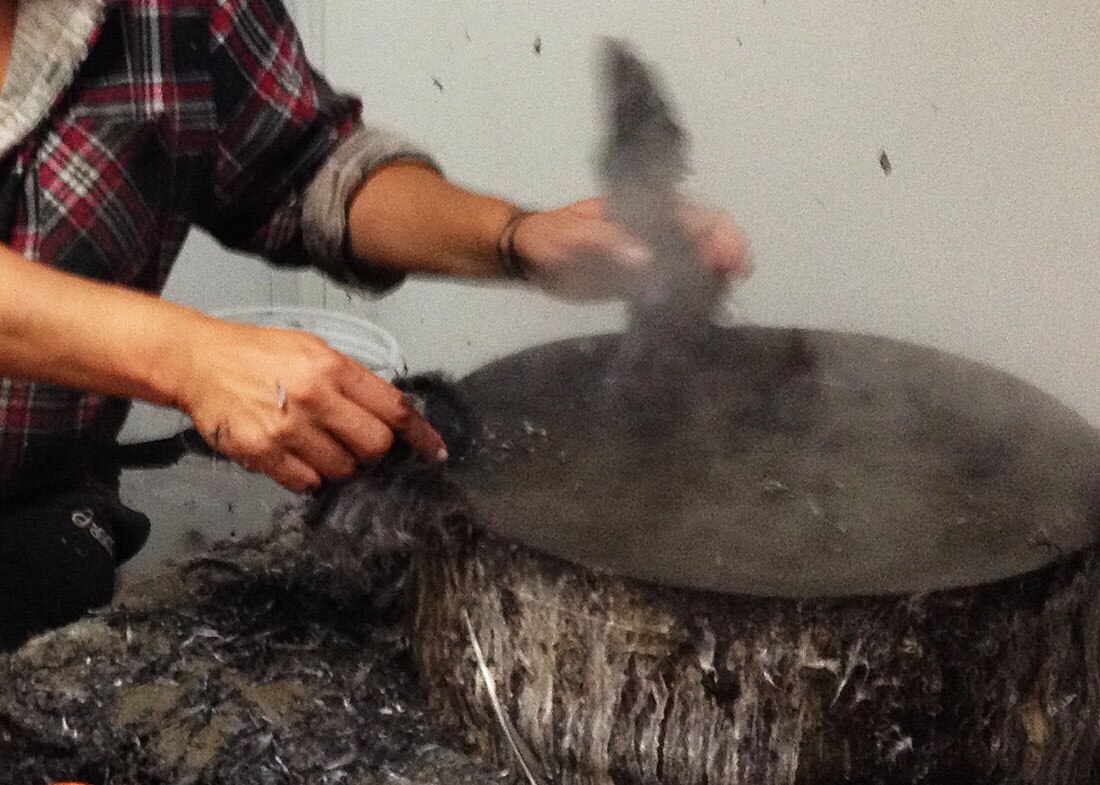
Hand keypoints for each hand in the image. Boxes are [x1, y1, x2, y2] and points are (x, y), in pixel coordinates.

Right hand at [176, 318, 446, 491]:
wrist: (199, 362)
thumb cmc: (259, 354)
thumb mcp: (313, 349)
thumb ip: (353, 381)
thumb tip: (391, 414)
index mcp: (332, 368)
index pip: (394, 409)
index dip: (420, 434)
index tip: (435, 450)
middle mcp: (314, 398)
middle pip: (374, 447)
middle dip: (373, 450)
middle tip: (355, 441)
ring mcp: (288, 429)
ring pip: (343, 470)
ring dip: (339, 464)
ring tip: (318, 444)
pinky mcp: (262, 453)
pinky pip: (307, 482)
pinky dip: (309, 476)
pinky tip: (297, 455)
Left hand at [510, 198, 751, 299]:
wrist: (525, 256)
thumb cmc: (548, 236)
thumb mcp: (574, 234)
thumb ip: (607, 242)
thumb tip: (644, 256)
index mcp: (645, 210)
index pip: (699, 216)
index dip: (722, 235)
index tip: (732, 261)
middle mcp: (654, 232)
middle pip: (705, 241)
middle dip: (725, 260)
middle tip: (729, 286)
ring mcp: (649, 257)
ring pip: (693, 265)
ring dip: (710, 281)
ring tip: (714, 303)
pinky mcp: (638, 282)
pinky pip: (671, 288)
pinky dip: (687, 298)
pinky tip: (692, 313)